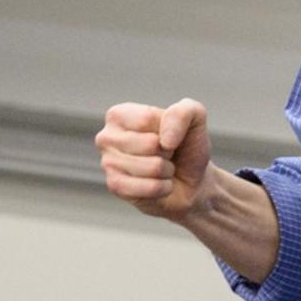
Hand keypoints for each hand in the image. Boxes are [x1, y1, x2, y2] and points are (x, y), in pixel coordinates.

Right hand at [95, 99, 211, 219]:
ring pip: (152, 167)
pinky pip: (150, 188)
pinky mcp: (115, 187)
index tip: (168, 134)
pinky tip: (159, 184)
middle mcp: (107, 137)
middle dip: (168, 152)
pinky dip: (164, 187)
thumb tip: (165, 140)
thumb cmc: (186, 146)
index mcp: (119, 114)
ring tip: (162, 168)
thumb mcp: (194, 117)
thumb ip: (183, 112)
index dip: (168, 129)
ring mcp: (108, 163)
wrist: (190, 181)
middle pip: (149, 144)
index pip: (147, 119)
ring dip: (167, 170)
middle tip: (166, 154)